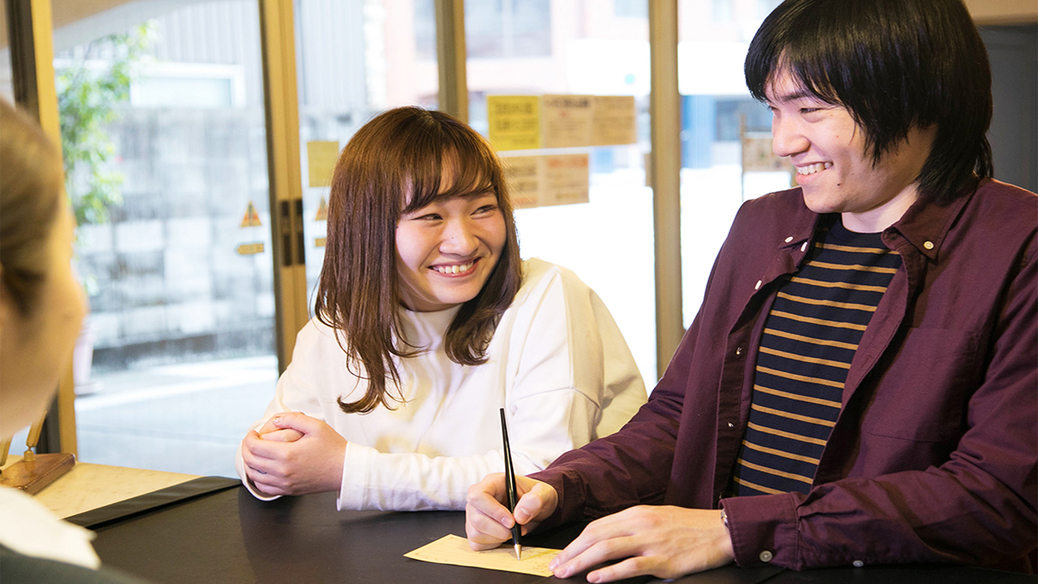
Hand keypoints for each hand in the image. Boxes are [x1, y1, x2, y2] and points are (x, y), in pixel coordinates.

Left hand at [240, 412, 346, 495]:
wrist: (345, 470)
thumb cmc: (333, 448)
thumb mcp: (316, 426)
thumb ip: (293, 418)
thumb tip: (275, 420)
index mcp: (287, 454)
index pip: (254, 447)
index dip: (249, 438)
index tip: (253, 433)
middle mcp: (282, 471)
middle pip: (251, 461)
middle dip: (246, 449)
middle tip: (250, 441)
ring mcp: (285, 483)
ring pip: (254, 475)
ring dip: (250, 463)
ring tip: (254, 454)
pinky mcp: (289, 490)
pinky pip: (264, 487)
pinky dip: (257, 479)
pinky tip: (261, 471)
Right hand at [465, 473, 557, 549]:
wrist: (535, 508)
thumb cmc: (536, 497)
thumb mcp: (544, 494)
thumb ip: (535, 500)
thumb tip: (520, 516)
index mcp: (491, 483)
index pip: (478, 496)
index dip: (492, 511)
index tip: (511, 522)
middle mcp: (479, 499)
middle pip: (476, 518)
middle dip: (499, 530)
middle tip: (518, 529)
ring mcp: (474, 515)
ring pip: (476, 533)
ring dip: (498, 538)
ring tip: (513, 531)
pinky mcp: (475, 531)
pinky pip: (477, 544)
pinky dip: (493, 545)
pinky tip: (504, 536)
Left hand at [548, 506, 733, 582]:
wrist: (720, 530)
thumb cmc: (689, 527)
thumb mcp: (656, 518)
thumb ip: (631, 527)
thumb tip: (605, 540)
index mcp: (635, 513)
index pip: (596, 527)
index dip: (575, 542)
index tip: (562, 555)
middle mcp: (639, 524)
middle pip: (595, 537)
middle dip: (571, 553)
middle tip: (556, 567)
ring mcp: (650, 541)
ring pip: (606, 549)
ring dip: (581, 562)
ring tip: (566, 572)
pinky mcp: (663, 560)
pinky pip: (630, 566)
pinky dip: (610, 573)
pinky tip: (595, 578)